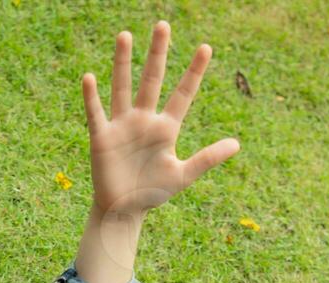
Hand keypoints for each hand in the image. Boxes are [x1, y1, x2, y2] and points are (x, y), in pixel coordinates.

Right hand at [80, 21, 239, 216]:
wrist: (124, 210)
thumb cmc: (153, 192)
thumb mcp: (184, 175)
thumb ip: (208, 158)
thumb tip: (237, 144)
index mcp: (166, 128)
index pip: (183, 93)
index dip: (194, 72)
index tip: (206, 48)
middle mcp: (144, 119)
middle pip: (152, 79)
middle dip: (158, 54)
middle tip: (163, 25)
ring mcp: (122, 125)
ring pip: (123, 87)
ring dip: (123, 63)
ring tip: (126, 35)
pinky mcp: (102, 137)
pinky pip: (96, 113)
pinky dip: (93, 97)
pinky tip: (90, 77)